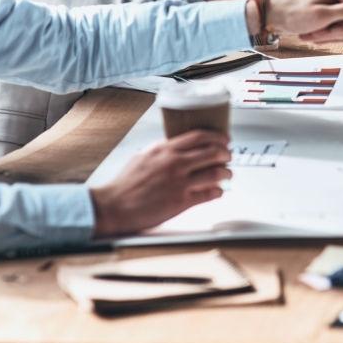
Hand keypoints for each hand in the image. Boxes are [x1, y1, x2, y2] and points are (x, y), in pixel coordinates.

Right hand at [90, 130, 231, 237]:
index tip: (225, 139)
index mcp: (165, 150)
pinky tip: (218, 191)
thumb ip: (161, 149)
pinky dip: (218, 191)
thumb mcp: (142, 156)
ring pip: (216, 173)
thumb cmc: (125, 183)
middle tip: (228, 156)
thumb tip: (176, 144)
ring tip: (227, 174)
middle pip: (213, 152)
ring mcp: (179, 182)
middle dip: (226, 154)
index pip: (199, 136)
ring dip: (226, 173)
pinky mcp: (181, 202)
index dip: (217, 136)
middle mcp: (175, 163)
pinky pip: (209, 194)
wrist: (114, 206)